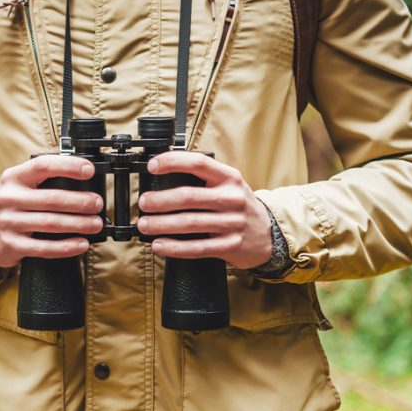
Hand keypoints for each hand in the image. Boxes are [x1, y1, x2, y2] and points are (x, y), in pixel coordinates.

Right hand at [0, 155, 103, 267]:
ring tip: (96, 224)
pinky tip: (81, 243)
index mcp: (13, 178)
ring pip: (51, 224)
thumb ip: (40, 180)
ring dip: (79, 224)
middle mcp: (9, 198)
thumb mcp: (17, 186)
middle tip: (97, 204)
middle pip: (52, 199)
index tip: (89, 170)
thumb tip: (81, 177)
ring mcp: (9, 223)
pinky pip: (44, 247)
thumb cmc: (9, 207)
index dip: (68, 166)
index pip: (43, 166)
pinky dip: (66, 247)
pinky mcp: (12, 245)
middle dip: (80, 201)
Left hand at [137, 151, 271, 268]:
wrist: (268, 235)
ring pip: (190, 223)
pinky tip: (159, 245)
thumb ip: (203, 180)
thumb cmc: (237, 206)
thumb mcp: (228, 185)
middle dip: (160, 200)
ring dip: (162, 224)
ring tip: (145, 225)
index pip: (199, 163)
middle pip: (189, 197)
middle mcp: (232, 198)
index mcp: (229, 178)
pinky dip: (175, 248)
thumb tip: (161, 179)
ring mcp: (233, 223)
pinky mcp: (230, 246)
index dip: (173, 162)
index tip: (152, 166)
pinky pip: (197, 248)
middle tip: (143, 203)